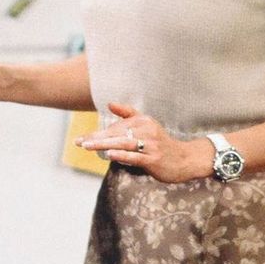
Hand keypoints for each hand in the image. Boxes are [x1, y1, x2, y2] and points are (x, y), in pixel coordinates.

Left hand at [77, 102, 213, 182]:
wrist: (185, 159)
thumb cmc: (161, 143)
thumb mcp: (147, 125)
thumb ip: (128, 114)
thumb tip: (109, 103)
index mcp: (143, 121)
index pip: (116, 127)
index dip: (98, 134)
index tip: (81, 139)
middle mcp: (147, 130)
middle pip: (116, 134)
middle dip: (96, 138)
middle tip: (79, 142)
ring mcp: (151, 145)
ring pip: (123, 144)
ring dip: (104, 145)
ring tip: (87, 146)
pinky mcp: (154, 159)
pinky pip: (135, 156)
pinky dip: (122, 155)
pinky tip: (110, 154)